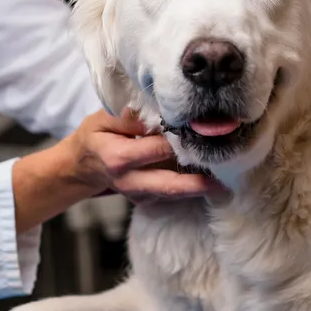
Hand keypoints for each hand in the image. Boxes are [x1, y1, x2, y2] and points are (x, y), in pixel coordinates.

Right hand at [64, 108, 224, 203]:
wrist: (83, 168)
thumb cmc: (97, 136)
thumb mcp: (102, 120)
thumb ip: (127, 116)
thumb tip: (153, 109)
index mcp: (119, 158)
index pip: (156, 149)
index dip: (180, 141)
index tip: (204, 132)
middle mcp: (130, 181)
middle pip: (170, 183)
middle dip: (199, 181)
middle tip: (226, 173)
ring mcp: (140, 195)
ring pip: (175, 193)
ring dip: (201, 187)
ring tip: (227, 179)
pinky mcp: (147, 201)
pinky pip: (173, 195)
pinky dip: (192, 187)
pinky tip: (212, 179)